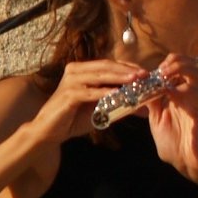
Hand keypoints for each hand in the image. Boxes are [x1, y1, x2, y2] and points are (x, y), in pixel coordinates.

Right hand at [28, 59, 145, 144]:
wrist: (50, 132)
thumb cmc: (74, 118)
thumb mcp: (100, 109)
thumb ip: (119, 104)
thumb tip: (143, 107)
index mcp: (83, 70)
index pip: (110, 64)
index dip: (129, 67)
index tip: (146, 72)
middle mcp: (76, 71)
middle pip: (106, 66)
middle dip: (127, 70)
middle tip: (144, 75)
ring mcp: (71, 82)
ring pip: (99, 76)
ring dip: (119, 78)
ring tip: (135, 80)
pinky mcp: (68, 95)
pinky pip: (90, 92)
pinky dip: (104, 92)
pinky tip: (117, 93)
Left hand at [142, 56, 197, 180]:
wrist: (186, 162)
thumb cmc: (174, 145)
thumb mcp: (156, 121)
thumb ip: (151, 104)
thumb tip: (140, 90)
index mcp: (175, 97)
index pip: (174, 72)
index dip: (162, 67)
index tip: (147, 75)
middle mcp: (186, 94)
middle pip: (186, 65)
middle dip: (172, 60)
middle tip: (159, 69)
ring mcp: (193, 98)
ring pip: (193, 68)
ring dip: (178, 65)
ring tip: (164, 71)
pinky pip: (194, 84)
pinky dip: (180, 79)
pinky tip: (166, 86)